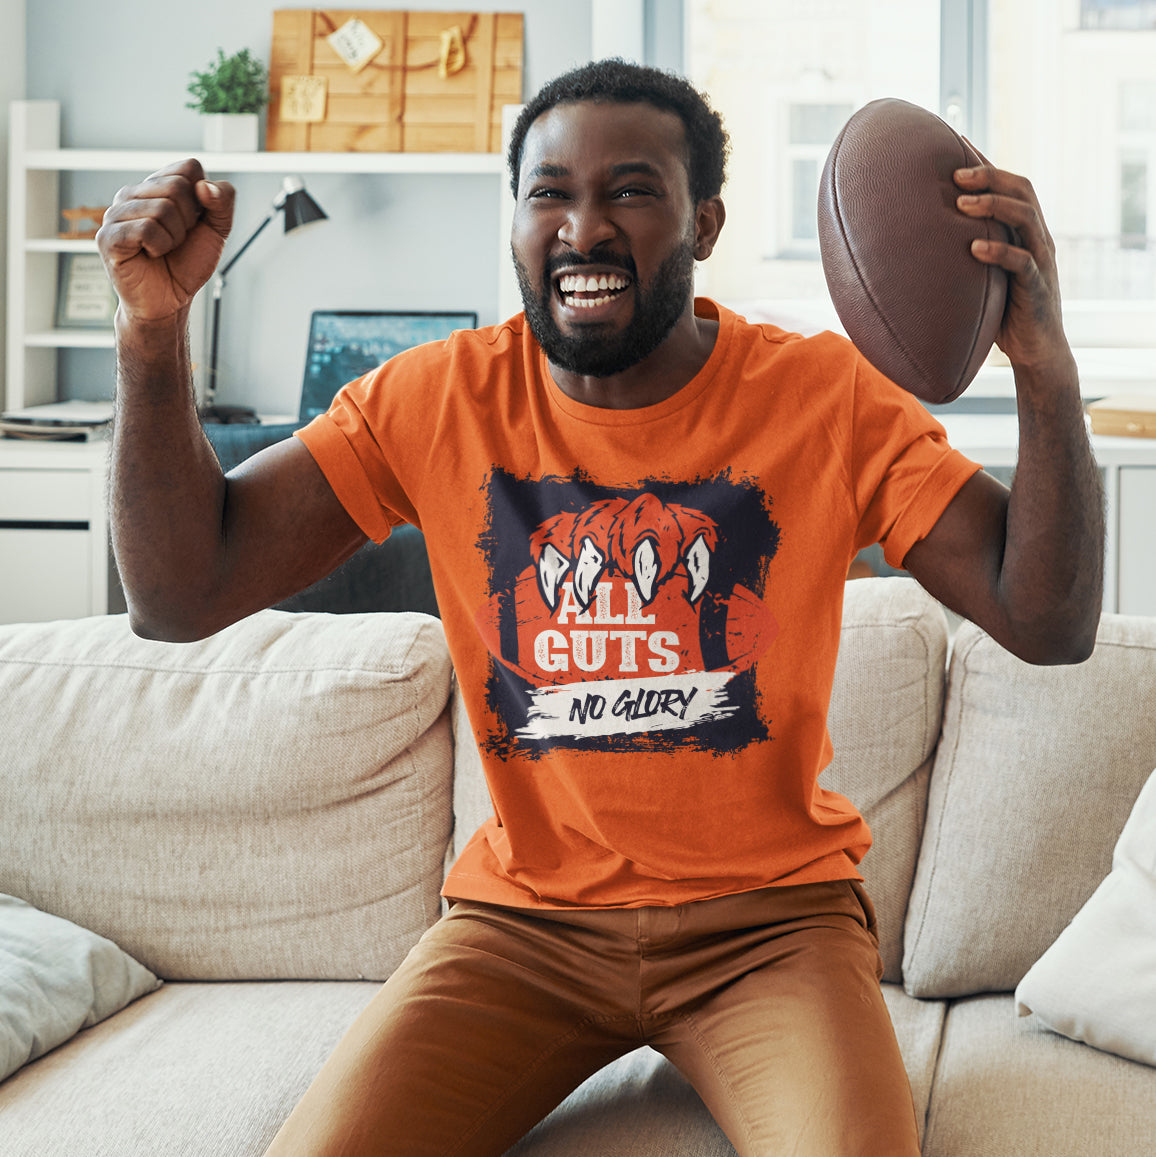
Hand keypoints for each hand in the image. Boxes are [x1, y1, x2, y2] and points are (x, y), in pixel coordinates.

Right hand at [96, 159, 234, 323]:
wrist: (170, 300)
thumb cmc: (187, 264)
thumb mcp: (217, 230)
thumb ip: (223, 202)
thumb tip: (204, 185)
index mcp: (156, 186)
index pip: (189, 168)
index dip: (203, 199)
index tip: (193, 222)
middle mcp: (133, 193)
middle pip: (177, 186)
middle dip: (189, 221)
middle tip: (177, 240)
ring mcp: (116, 213)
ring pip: (162, 209)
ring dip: (174, 238)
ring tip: (162, 249)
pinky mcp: (108, 236)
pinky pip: (146, 229)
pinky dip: (159, 246)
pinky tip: (150, 254)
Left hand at [954, 164, 1073, 376]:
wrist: (1035, 349)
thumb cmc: (1002, 311)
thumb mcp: (980, 275)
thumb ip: (963, 254)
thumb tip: (915, 245)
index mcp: (1023, 230)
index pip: (1010, 185)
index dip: (987, 164)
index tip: (958, 145)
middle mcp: (1036, 238)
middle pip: (1021, 190)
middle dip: (989, 176)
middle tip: (956, 173)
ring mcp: (1040, 260)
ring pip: (1026, 217)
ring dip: (994, 206)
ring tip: (962, 204)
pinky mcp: (1038, 286)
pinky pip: (1022, 262)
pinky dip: (999, 252)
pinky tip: (974, 249)